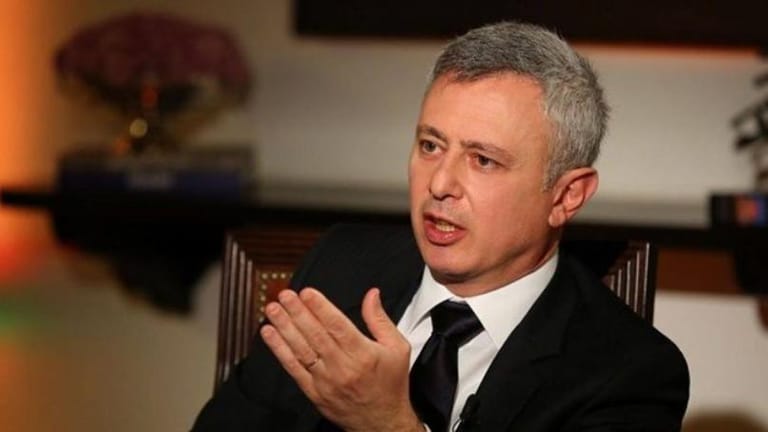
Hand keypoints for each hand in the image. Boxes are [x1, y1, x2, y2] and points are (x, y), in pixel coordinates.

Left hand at [260, 287, 423, 431]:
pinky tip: (271, 335)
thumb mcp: (397, 348)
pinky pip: (293, 368)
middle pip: (316, 335)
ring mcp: (326, 381)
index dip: (320, 308)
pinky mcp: (314, 392)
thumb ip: (380, 320)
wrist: (382, 423)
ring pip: (301, 349)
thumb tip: (372, 294)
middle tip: (285, 295)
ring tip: (273, 310)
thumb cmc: (390, 385)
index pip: (337, 326)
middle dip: (298, 312)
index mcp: (363, 354)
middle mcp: (343, 367)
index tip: (307, 293)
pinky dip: (280, 350)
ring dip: (285, 327)